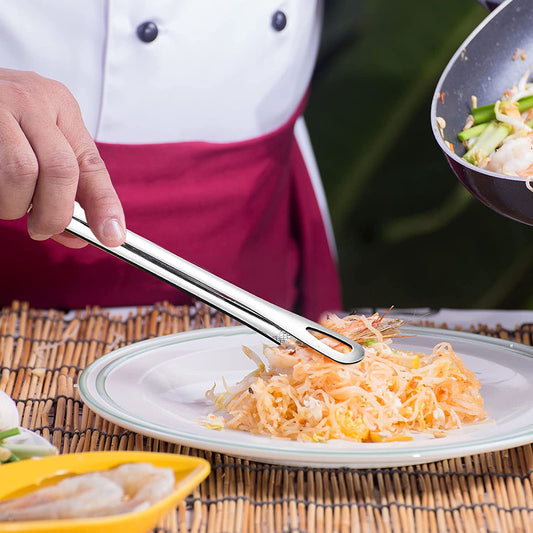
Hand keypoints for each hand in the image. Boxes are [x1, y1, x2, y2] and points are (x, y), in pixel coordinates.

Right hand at [0, 68, 125, 247]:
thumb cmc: (4, 121)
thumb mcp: (43, 139)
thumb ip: (63, 183)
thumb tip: (76, 235)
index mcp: (60, 105)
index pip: (92, 165)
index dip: (105, 205)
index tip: (111, 236)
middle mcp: (33, 100)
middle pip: (61, 170)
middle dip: (55, 212)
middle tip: (42, 229)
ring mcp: (0, 105)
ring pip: (21, 172)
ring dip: (15, 204)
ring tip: (8, 203)